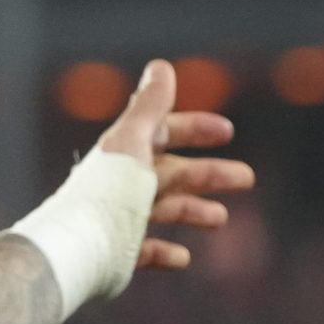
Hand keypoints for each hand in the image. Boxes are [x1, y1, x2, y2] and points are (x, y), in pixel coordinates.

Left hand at [95, 59, 254, 271]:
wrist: (77, 247)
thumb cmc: (109, 192)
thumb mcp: (134, 142)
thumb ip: (150, 107)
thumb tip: (161, 66)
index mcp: (124, 153)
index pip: (162, 133)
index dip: (194, 129)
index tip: (227, 132)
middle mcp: (121, 184)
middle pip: (171, 173)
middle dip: (208, 174)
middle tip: (246, 178)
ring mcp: (118, 219)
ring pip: (162, 210)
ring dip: (192, 210)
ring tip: (220, 218)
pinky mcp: (116, 253)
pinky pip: (144, 251)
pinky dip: (164, 252)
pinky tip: (183, 257)